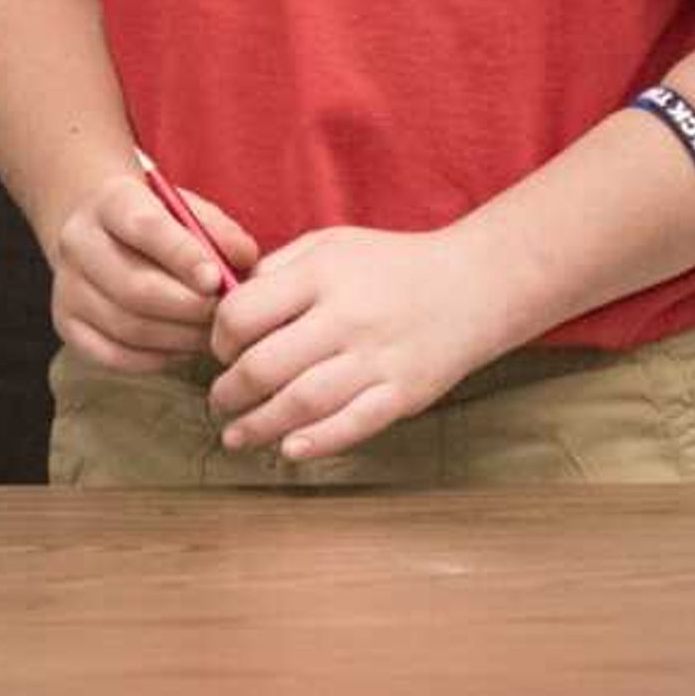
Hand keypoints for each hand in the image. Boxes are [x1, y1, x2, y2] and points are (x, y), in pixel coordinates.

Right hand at [48, 170, 258, 371]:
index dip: (182, 256)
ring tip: (211, 334)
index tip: (216, 279)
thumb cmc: (159, 227)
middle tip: (224, 316)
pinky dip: (157, 359)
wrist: (103, 236)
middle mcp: (78, 241)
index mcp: (110, 202)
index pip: (144, 228)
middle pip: (134, 287)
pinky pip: (115, 356)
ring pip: (128, 327)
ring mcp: (66, 286)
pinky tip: (181, 347)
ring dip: (180, 338)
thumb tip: (243, 259)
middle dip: (189, 308)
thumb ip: (220, 232)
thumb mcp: (189, 211)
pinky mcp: (67, 324)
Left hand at [205, 224, 497, 462]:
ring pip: (303, 402)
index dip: (219, 338)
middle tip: (219, 400)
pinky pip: (354, 424)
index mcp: (320, 275)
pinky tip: (289, 450)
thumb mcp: (330, 245)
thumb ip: (278, 269)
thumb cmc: (391, 264)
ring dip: (260, 425)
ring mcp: (378, 358)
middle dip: (230, 391)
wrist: (475, 283)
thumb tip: (227, 303)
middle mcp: (346, 317)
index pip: (244, 313)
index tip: (219, 350)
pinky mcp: (406, 393)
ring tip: (236, 436)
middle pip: (266, 365)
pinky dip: (317, 442)